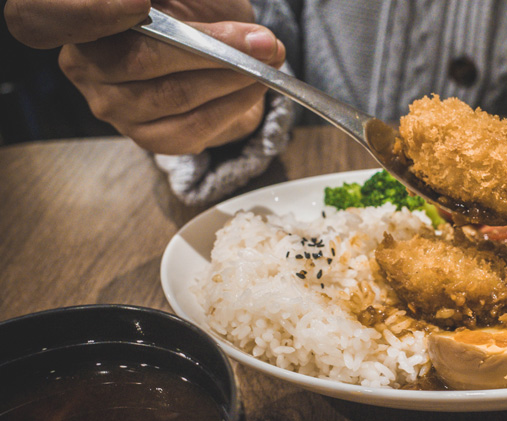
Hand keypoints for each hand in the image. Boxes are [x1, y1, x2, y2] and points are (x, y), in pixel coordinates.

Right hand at [5, 0, 285, 154]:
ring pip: (172, 96)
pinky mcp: (143, 136)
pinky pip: (190, 128)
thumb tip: (209, 16)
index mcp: (73, 18)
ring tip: (267, 61)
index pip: (52, 17)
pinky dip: (230, 107)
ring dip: (230, 79)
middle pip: (140, 60)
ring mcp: (110, 105)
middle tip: (260, 41)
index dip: (93, 12)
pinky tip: (254, 88)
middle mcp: (82, 63)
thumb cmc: (189, 10)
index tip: (141, 4)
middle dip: (210, 49)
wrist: (208, 50)